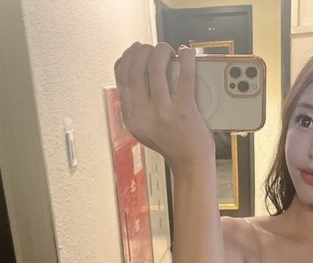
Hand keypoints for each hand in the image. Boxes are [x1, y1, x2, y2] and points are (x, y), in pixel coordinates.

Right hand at [114, 42, 214, 176]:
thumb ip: (138, 107)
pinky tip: (187, 53)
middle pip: (135, 68)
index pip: (121, 77)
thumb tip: (138, 76)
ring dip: (161, 50)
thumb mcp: (144, 128)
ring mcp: (163, 111)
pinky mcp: (184, 109)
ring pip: (155, 66)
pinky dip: (186, 58)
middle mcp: (143, 113)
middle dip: (143, 50)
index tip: (135, 51)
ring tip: (167, 49)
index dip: (127, 58)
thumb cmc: (172, 144)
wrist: (190, 163)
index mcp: (131, 116)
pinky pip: (184, 75)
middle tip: (153, 48)